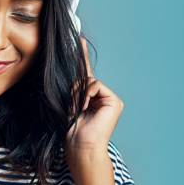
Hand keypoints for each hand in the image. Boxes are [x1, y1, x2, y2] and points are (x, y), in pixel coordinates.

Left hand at [65, 37, 122, 157]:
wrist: (80, 146)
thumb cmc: (71, 131)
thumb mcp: (68, 104)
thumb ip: (73, 89)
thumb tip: (74, 75)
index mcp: (90, 98)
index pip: (85, 74)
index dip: (82, 55)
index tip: (80, 39)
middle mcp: (102, 97)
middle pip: (84, 78)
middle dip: (74, 91)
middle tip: (72, 107)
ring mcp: (110, 99)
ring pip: (88, 81)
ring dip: (78, 95)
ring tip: (77, 110)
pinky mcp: (115, 101)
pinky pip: (95, 86)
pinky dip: (86, 95)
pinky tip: (84, 108)